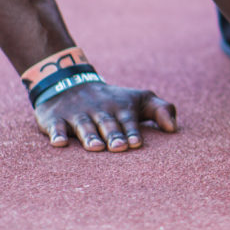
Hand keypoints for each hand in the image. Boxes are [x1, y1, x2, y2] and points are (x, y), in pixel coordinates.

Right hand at [34, 82, 176, 151]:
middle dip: (113, 134)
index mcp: (121, 108)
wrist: (68, 82)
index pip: (128, 120)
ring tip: (96, 147)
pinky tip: (59, 143)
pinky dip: (56, 134)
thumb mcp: (138, 99)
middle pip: (107, 123)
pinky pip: (55, 126)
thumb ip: (160, 110)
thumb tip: (174, 129)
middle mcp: (99, 111)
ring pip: (84, 125)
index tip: (136, 143)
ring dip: (89, 136)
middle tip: (119, 147)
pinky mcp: (55, 118)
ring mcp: (77, 114)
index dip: (132, 131)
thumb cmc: (112, 100)